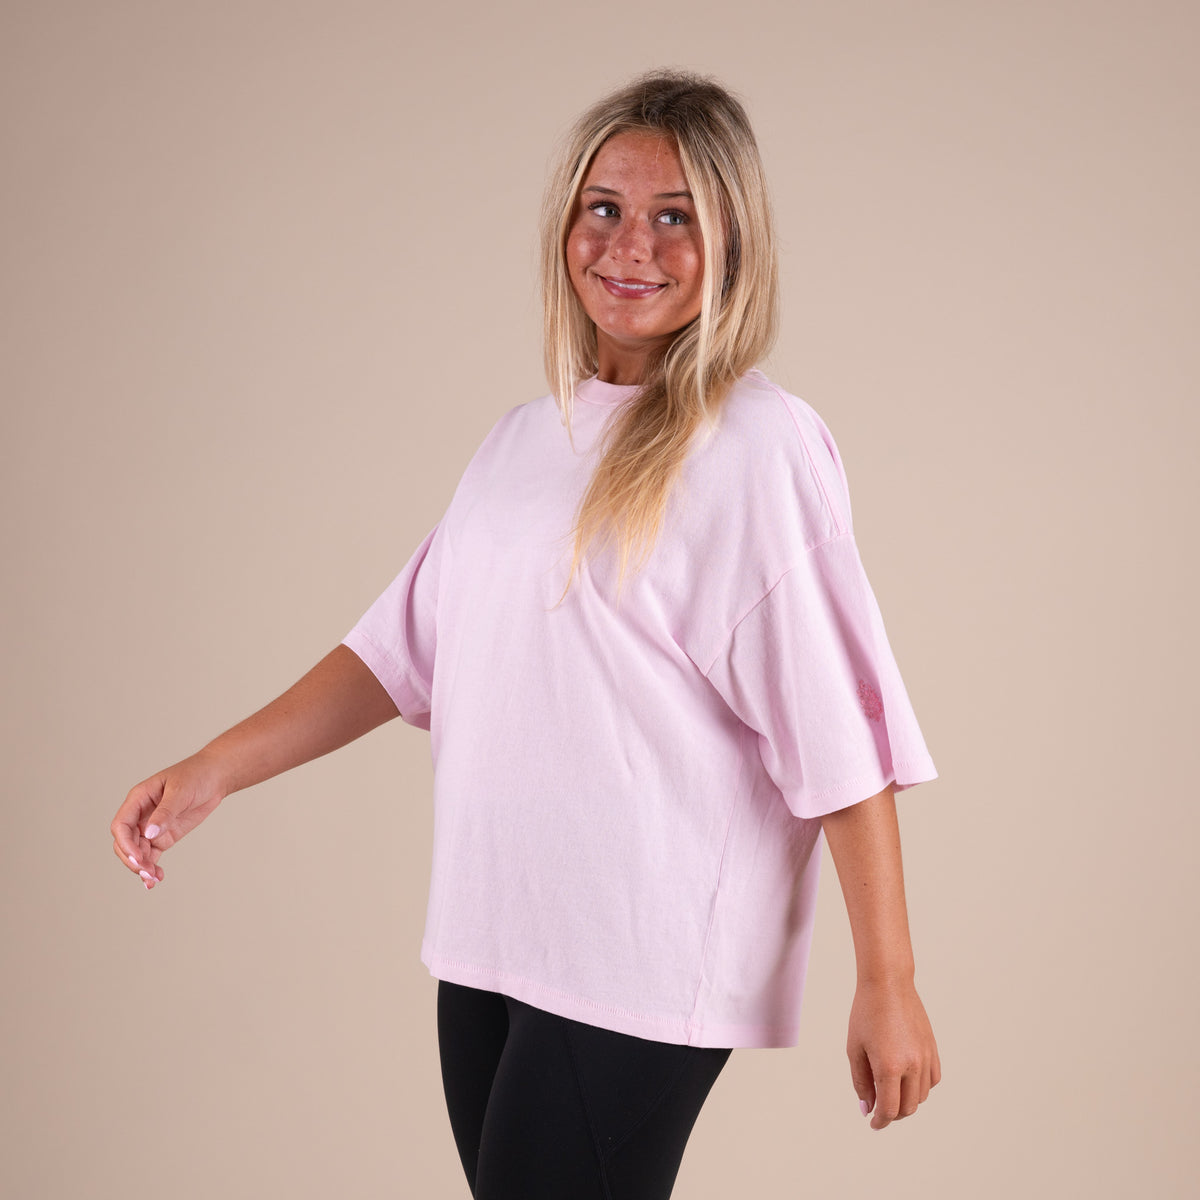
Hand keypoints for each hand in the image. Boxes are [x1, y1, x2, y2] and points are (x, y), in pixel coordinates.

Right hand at [110, 751, 228, 889]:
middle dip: (132, 859)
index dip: (125, 843)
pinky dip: (152, 867)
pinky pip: (152, 855)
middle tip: (146, 872)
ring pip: (137, 852)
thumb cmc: (196, 776)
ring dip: (141, 867)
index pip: (121, 825)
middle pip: (125, 842)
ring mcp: (151, 827)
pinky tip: (156, 878)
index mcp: (138, 799)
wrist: (216, 777)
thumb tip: (149, 833)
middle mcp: (141, 815)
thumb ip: (165, 812)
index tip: (138, 857)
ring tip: (153, 879)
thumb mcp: (181, 791)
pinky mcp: (164, 836)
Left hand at [846, 977, 940, 1129]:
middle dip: (893, 1114)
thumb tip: (867, 1108)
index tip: (873, 1123)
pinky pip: (933, 1080)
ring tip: (890, 1091)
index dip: (880, 1121)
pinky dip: (921, 1087)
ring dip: (907, 1101)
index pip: (889, 1109)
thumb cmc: (865, 1013)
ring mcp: (926, 1057)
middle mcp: (912, 1065)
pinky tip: (908, 1080)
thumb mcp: (855, 1048)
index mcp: (889, 1067)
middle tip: (879, 1108)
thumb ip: (861, 1082)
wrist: (888, 983)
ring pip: (922, 1096)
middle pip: (907, 1108)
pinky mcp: (933, 1048)